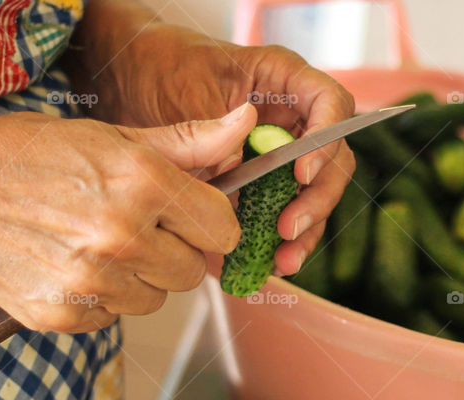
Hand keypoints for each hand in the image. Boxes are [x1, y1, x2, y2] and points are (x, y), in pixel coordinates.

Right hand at [0, 106, 257, 332]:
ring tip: (95, 246)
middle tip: (133, 230)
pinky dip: (100, 300)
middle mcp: (122, 235)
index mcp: (142, 181)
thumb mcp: (111, 137)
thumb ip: (186, 142)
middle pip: (192, 272)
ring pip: (155, 300)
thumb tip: (244, 125)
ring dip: (136, 279)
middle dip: (172, 253)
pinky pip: (113, 318)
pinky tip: (70, 267)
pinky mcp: (66, 315)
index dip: (209, 224)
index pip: (222, 227)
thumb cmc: (32, 157)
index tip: (191, 220)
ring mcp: (92, 281)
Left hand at [68, 19, 355, 274]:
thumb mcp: (188, 93)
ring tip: (282, 261)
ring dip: (304, 232)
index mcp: (284, 80)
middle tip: (288, 228)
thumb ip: (217, 129)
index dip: (326, 140)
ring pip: (312, 196)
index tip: (301, 173)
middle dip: (316, 200)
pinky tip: (265, 265)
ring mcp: (279, 154)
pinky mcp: (261, 185)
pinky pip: (280, 216)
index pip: (331, 105)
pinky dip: (276, 243)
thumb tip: (244, 155)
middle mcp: (291, 118)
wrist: (131, 82)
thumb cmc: (163, 69)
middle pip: (332, 160)